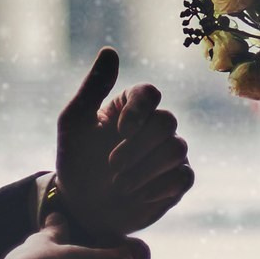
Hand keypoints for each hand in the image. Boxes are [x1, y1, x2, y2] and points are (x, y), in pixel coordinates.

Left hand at [54, 47, 193, 240]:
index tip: (120, 131)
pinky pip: (185, 177)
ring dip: (145, 169)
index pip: (149, 93)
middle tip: (111, 165)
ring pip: (177, 149)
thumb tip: (110, 51)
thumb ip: (92, 87)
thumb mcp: (75, 123)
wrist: (82, 208)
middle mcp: (154, 125)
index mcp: (130, 106)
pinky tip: (138, 196)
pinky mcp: (176, 182)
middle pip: (167, 121)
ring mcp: (168, 153)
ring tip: (119, 185)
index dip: (139, 110)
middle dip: (138, 147)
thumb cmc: (76, 160)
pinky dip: (160, 187)